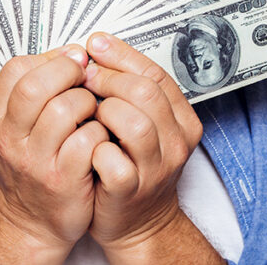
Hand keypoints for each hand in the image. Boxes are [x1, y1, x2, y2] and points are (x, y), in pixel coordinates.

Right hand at [0, 45, 109, 258]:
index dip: (50, 58)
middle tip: (86, 80)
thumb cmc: (34, 164)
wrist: (32, 221)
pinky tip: (101, 135)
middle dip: (70, 73)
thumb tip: (74, 52)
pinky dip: (102, 131)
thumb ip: (39, 88)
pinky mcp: (63, 179)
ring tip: (94, 111)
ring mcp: (35, 161)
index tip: (71, 62)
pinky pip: (89, 139)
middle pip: (35, 86)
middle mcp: (10, 139)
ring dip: (89, 102)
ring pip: (66, 108)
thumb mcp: (19, 125)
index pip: (15, 69)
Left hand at [82, 32, 213, 261]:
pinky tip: (86, 142)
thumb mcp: (144, 124)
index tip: (96, 45)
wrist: (138, 222)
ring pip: (134, 124)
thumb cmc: (134, 165)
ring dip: (103, 111)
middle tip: (84, 78)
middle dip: (109, 79)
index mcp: (182, 120)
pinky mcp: (131, 192)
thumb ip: (130, 91)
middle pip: (146, 94)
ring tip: (87, 112)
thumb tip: (98, 49)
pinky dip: (94, 147)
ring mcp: (156, 169)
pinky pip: (112, 161)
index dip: (122, 56)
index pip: (156, 74)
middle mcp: (176, 143)